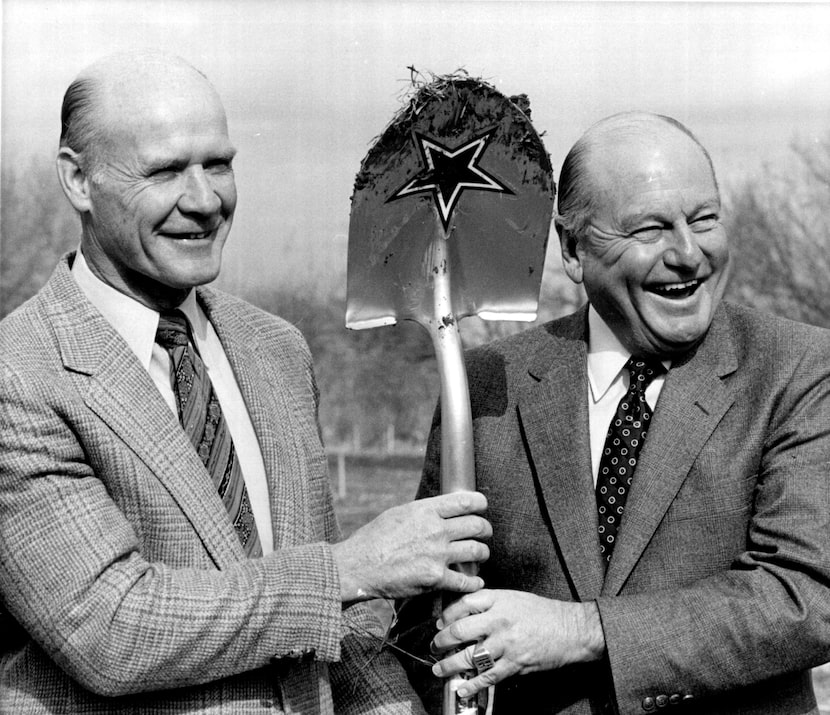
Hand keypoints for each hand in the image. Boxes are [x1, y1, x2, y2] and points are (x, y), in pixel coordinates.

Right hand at [332, 491, 490, 602]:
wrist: (358, 566)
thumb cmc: (374, 538)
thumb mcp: (398, 514)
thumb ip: (422, 513)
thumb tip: (439, 511)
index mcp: (426, 510)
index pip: (465, 501)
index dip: (480, 503)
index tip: (482, 507)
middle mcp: (436, 530)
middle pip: (477, 526)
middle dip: (485, 529)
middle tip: (485, 533)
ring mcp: (437, 555)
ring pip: (477, 551)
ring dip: (483, 553)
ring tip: (481, 555)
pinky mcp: (435, 578)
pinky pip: (466, 581)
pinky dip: (474, 582)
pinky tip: (476, 582)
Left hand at [430, 589, 605, 698]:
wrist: (571, 629)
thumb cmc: (543, 612)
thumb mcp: (514, 597)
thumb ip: (490, 602)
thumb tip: (465, 612)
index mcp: (499, 600)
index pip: (464, 604)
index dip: (447, 615)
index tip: (440, 623)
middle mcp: (500, 620)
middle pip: (461, 630)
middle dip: (442, 641)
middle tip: (434, 645)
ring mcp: (507, 644)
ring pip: (471, 657)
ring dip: (450, 665)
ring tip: (439, 669)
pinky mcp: (515, 664)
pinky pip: (488, 676)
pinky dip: (472, 684)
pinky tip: (462, 687)